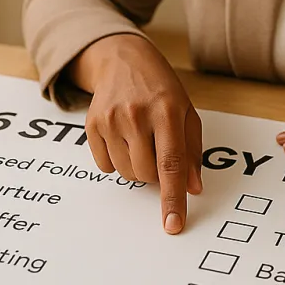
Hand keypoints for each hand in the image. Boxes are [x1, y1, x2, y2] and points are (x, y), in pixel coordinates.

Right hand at [70, 34, 202, 234]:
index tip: (173, 225)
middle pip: (147, 174)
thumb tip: (193, 188)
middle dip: (156, 175)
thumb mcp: (186, 112)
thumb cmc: (161, 89)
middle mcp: (137, 115)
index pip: (171, 164)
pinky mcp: (91, 125)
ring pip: (126, 173)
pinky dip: (117, 161)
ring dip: (137, 168)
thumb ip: (192, 151)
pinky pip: (105, 166)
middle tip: (159, 150)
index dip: (173, 198)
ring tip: (142, 141)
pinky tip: (123, 138)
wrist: (123, 60)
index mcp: (167, 112)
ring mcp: (111, 120)